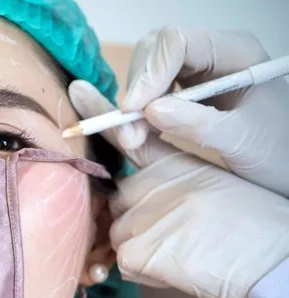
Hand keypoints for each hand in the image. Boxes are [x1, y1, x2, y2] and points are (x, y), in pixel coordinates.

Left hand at [69, 80, 288, 297]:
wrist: (276, 257)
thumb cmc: (251, 227)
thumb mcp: (209, 188)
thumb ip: (166, 189)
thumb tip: (134, 213)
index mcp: (171, 163)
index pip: (127, 134)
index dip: (101, 114)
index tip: (78, 89)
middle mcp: (149, 182)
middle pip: (117, 205)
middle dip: (137, 225)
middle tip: (182, 237)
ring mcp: (140, 213)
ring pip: (117, 238)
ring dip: (143, 252)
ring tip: (187, 253)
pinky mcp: (137, 248)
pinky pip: (124, 266)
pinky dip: (148, 274)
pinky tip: (182, 269)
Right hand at [119, 27, 288, 196]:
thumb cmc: (277, 151)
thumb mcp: (242, 141)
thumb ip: (198, 125)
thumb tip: (149, 111)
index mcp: (236, 53)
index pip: (177, 42)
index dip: (149, 73)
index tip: (133, 111)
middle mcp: (214, 53)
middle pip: (156, 51)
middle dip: (137, 89)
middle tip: (128, 131)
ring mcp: (199, 68)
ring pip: (149, 68)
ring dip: (135, 102)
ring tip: (133, 138)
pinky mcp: (188, 88)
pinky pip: (154, 88)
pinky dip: (140, 111)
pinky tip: (142, 133)